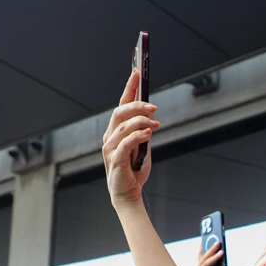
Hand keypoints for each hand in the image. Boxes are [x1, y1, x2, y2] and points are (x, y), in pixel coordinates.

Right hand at [102, 68, 159, 204]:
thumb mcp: (142, 146)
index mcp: (116, 131)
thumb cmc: (134, 170)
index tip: (137, 72)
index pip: (121, 104)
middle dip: (137, 105)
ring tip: (155, 124)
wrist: (128, 193)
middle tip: (154, 107)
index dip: (129, 87)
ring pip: (123, 126)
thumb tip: (151, 117)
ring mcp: (110, 148)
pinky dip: (138, 136)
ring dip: (141, 122)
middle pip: (119, 112)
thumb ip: (143, 131)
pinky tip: (148, 134)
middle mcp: (110, 136)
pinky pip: (126, 143)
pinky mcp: (115, 160)